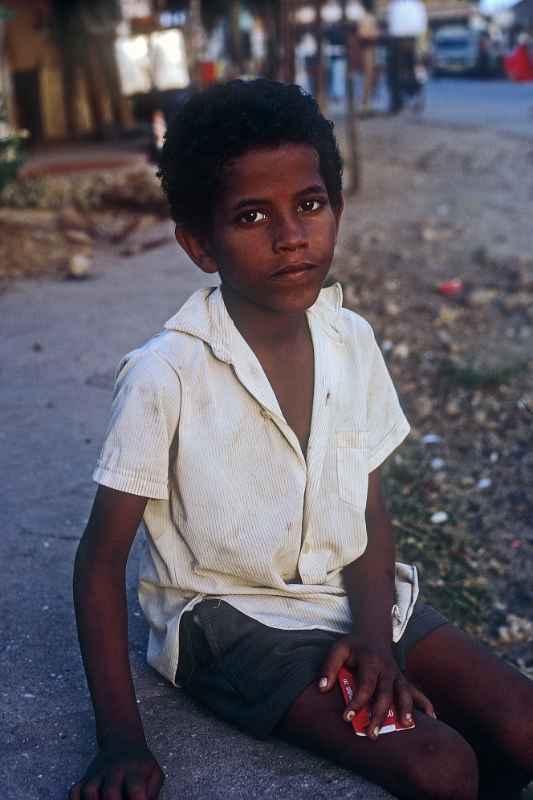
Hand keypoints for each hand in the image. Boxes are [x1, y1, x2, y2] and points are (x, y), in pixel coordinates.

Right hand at [68, 744, 163, 799]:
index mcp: (134, 770)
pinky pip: (75, 791)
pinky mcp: (86, 777)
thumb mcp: (154, 772)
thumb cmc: (141, 763)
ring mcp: (98, 773)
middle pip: (110, 793)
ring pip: (89, 791)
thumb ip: (153, 791)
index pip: (136, 790)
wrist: (122, 740)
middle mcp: (115, 771)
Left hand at [318, 635, 434, 739]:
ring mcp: (397, 675)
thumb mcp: (338, 650)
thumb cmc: (354, 646)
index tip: (347, 717)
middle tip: (371, 734)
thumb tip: (321, 688)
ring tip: (405, 726)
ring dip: (406, 710)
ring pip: (404, 693)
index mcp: (371, 661)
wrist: (373, 633)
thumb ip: (329, 667)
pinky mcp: (403, 680)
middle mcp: (387, 669)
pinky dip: (425, 703)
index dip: (357, 702)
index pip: (365, 685)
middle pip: (386, 694)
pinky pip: (416, 691)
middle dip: (380, 715)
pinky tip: (432, 718)